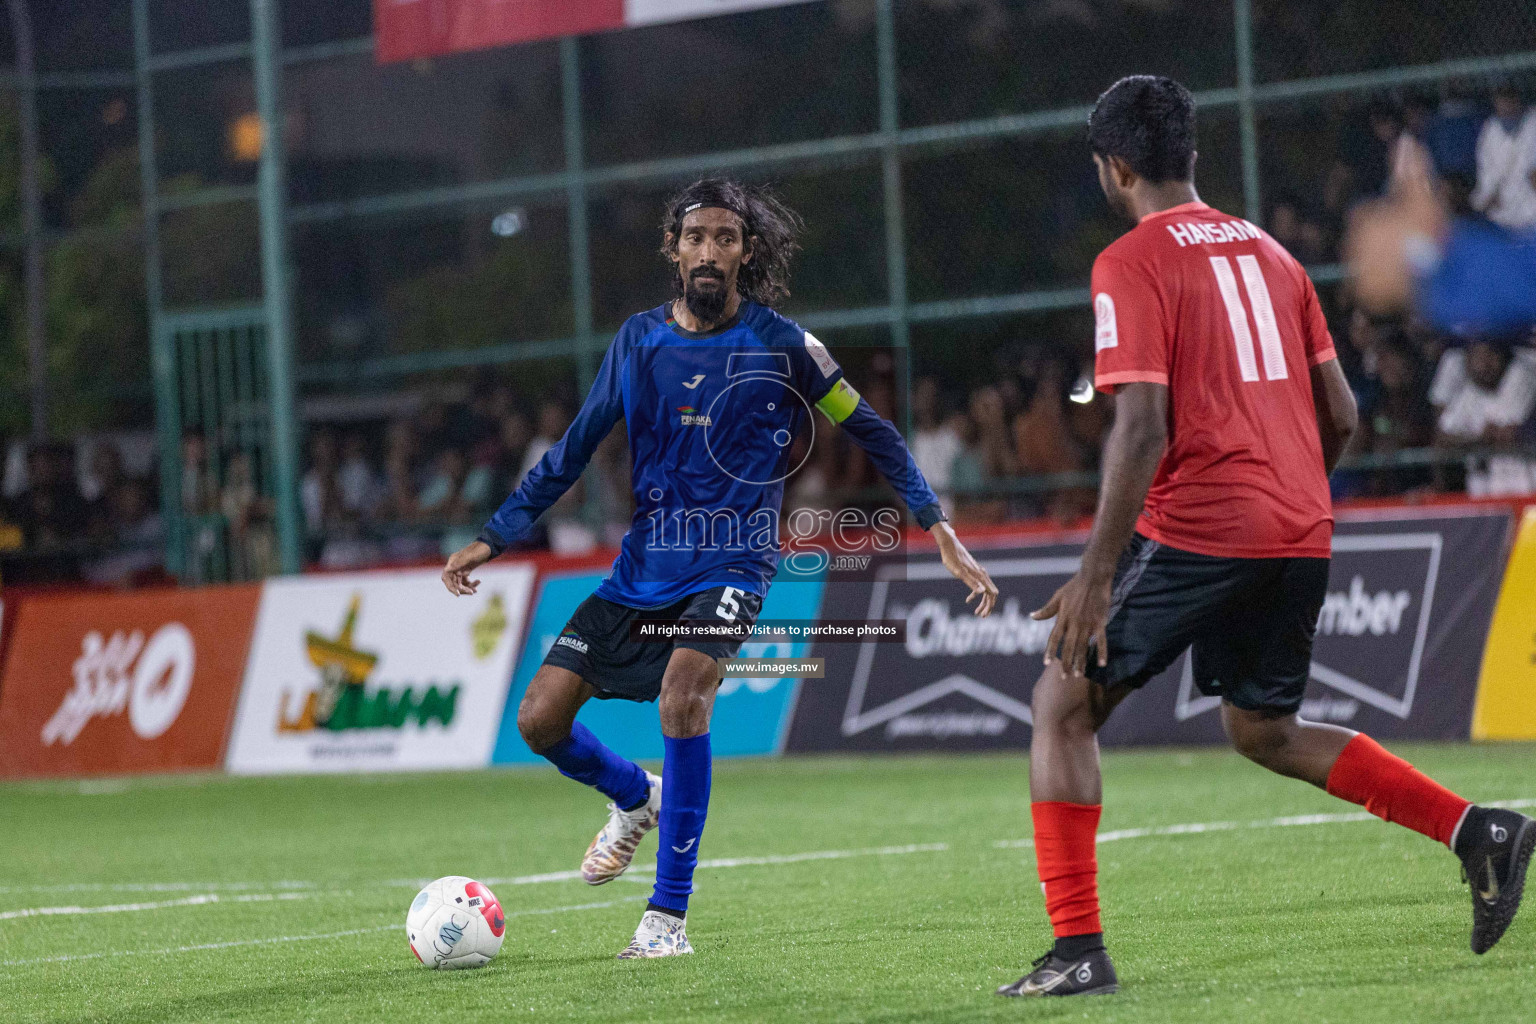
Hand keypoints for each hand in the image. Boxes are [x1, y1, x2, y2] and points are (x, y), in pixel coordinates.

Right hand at [441, 541, 492, 595]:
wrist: (489, 546)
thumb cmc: (480, 549)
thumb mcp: (470, 557)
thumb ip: (459, 563)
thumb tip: (447, 570)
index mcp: (453, 561)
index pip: (446, 576)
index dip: (450, 586)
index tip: (458, 593)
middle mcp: (455, 566)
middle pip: (453, 582)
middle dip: (461, 589)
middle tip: (471, 592)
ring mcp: (460, 568)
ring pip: (460, 583)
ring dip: (467, 588)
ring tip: (475, 590)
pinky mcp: (466, 570)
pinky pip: (465, 581)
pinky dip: (471, 584)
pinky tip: (478, 582)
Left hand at [931, 521, 997, 616]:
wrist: (949, 544)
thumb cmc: (952, 558)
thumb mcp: (959, 572)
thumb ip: (971, 582)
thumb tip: (983, 592)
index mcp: (980, 576)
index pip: (991, 594)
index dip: (989, 606)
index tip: (982, 615)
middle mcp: (982, 574)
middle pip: (991, 594)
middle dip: (987, 606)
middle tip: (980, 616)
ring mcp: (979, 572)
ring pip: (986, 590)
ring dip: (983, 602)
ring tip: (976, 612)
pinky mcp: (974, 572)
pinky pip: (980, 586)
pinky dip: (977, 594)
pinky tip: (968, 599)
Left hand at [1032, 571, 1111, 677]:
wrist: (1093, 577)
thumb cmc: (1074, 587)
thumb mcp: (1057, 597)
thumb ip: (1046, 610)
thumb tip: (1032, 616)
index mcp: (1062, 618)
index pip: (1054, 638)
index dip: (1050, 651)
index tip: (1046, 663)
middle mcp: (1074, 623)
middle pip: (1068, 647)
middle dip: (1066, 663)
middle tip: (1064, 677)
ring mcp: (1088, 624)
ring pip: (1083, 647)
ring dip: (1081, 662)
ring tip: (1079, 675)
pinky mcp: (1100, 622)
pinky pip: (1101, 640)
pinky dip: (1101, 652)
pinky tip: (1102, 664)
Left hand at [1345, 139, 1447, 314]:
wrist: (1437, 273)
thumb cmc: (1429, 230)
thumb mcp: (1423, 195)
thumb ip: (1412, 168)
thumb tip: (1405, 139)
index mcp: (1361, 222)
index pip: (1369, 214)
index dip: (1389, 218)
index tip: (1407, 226)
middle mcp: (1352, 247)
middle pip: (1366, 240)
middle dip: (1383, 240)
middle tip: (1410, 246)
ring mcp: (1357, 272)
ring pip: (1370, 262)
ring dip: (1384, 262)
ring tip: (1409, 263)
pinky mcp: (1366, 294)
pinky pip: (1373, 287)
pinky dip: (1384, 285)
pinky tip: (1404, 280)